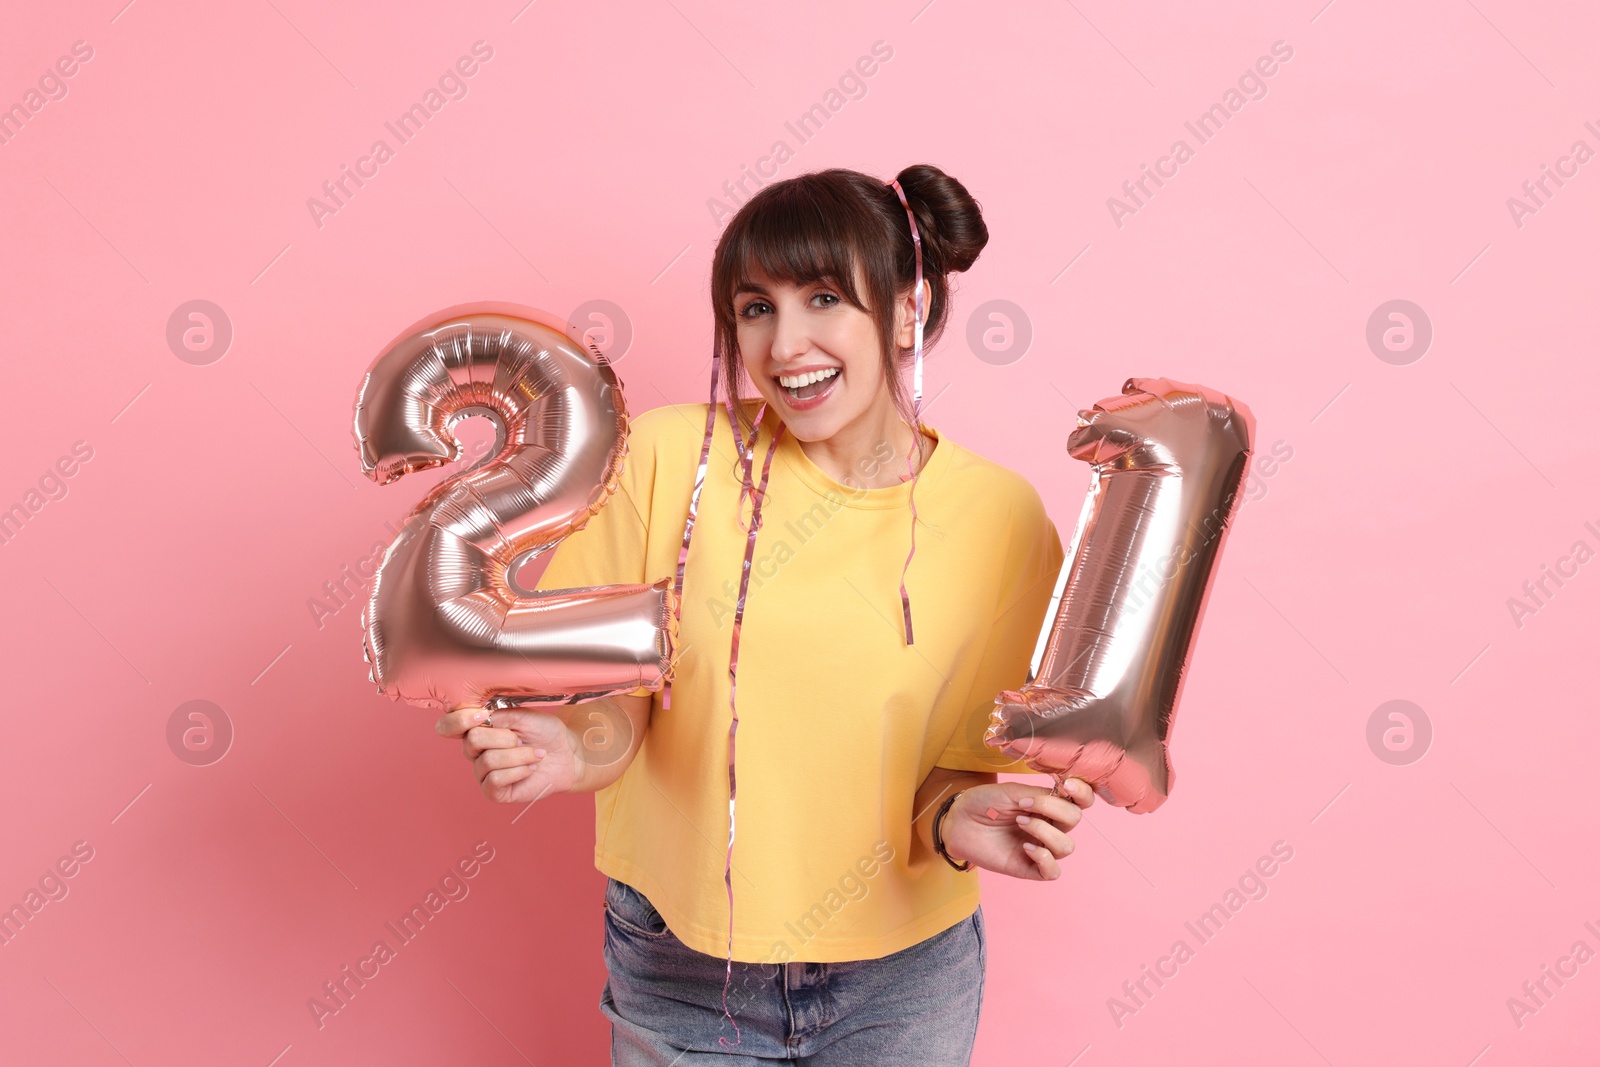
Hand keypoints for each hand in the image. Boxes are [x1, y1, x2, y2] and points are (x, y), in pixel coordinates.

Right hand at [434, 706, 578, 805]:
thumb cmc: (545, 733)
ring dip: (519, 755)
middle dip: (505, 738)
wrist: (567, 755)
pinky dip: (518, 771)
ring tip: (536, 754)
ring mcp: (483, 773)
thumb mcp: (524, 716)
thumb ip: (499, 716)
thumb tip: (481, 718)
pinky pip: (495, 780)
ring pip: (488, 761)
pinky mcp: (493, 792)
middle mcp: (475, 752)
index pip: (448, 726)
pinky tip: (530, 769)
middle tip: (522, 739)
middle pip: (472, 740)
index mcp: (478, 730)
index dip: (459, 720)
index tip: (483, 715)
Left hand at [938, 777, 1094, 880]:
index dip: (1083, 792)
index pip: (1081, 801)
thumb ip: (1040, 794)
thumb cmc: (983, 802)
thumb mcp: (1012, 791)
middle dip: (1053, 809)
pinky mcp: (1029, 868)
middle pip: (1075, 820)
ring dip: (1044, 831)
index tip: (1066, 785)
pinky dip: (1044, 858)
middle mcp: (1050, 826)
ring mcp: (1041, 847)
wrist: (958, 821)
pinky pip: (1053, 871)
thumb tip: (1063, 797)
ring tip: (1020, 822)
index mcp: (1049, 804)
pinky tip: (1026, 848)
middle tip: (1023, 805)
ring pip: (1066, 846)